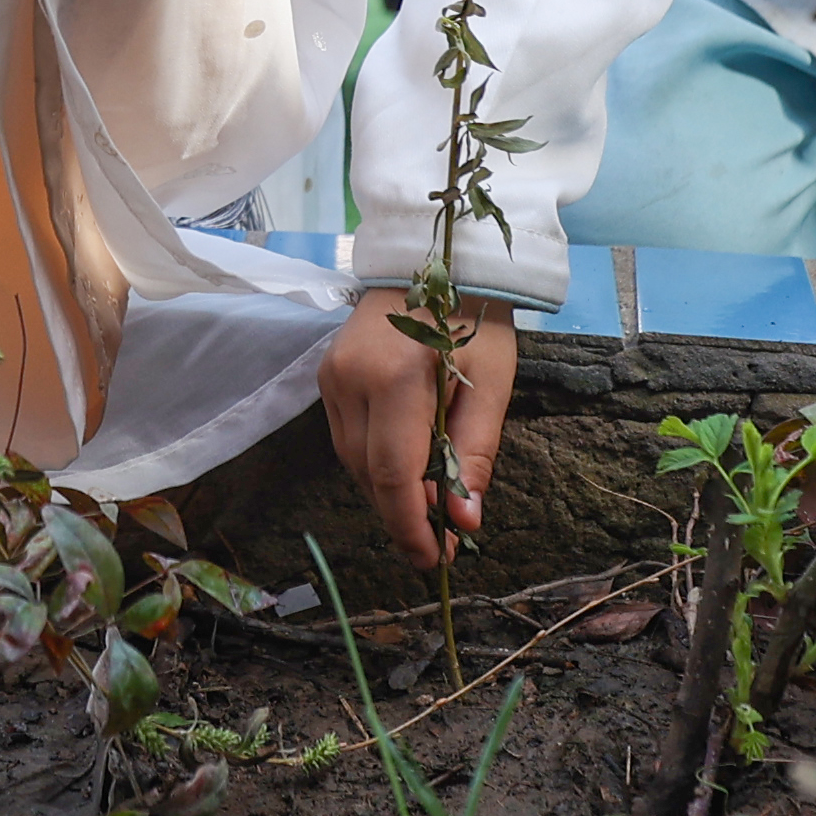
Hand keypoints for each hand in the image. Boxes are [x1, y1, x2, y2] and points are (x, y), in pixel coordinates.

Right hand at [319, 287, 513, 572]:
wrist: (435, 257)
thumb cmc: (472, 317)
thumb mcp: (490, 383)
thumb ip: (473, 454)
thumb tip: (462, 522)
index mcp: (395, 379)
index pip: (394, 473)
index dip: (410, 525)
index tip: (433, 559)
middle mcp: (350, 381)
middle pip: (369, 474)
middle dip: (402, 515)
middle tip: (440, 543)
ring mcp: (330, 377)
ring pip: (352, 461)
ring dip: (388, 491)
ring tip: (426, 508)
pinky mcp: (326, 376)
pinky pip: (347, 438)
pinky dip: (374, 463)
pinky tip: (404, 469)